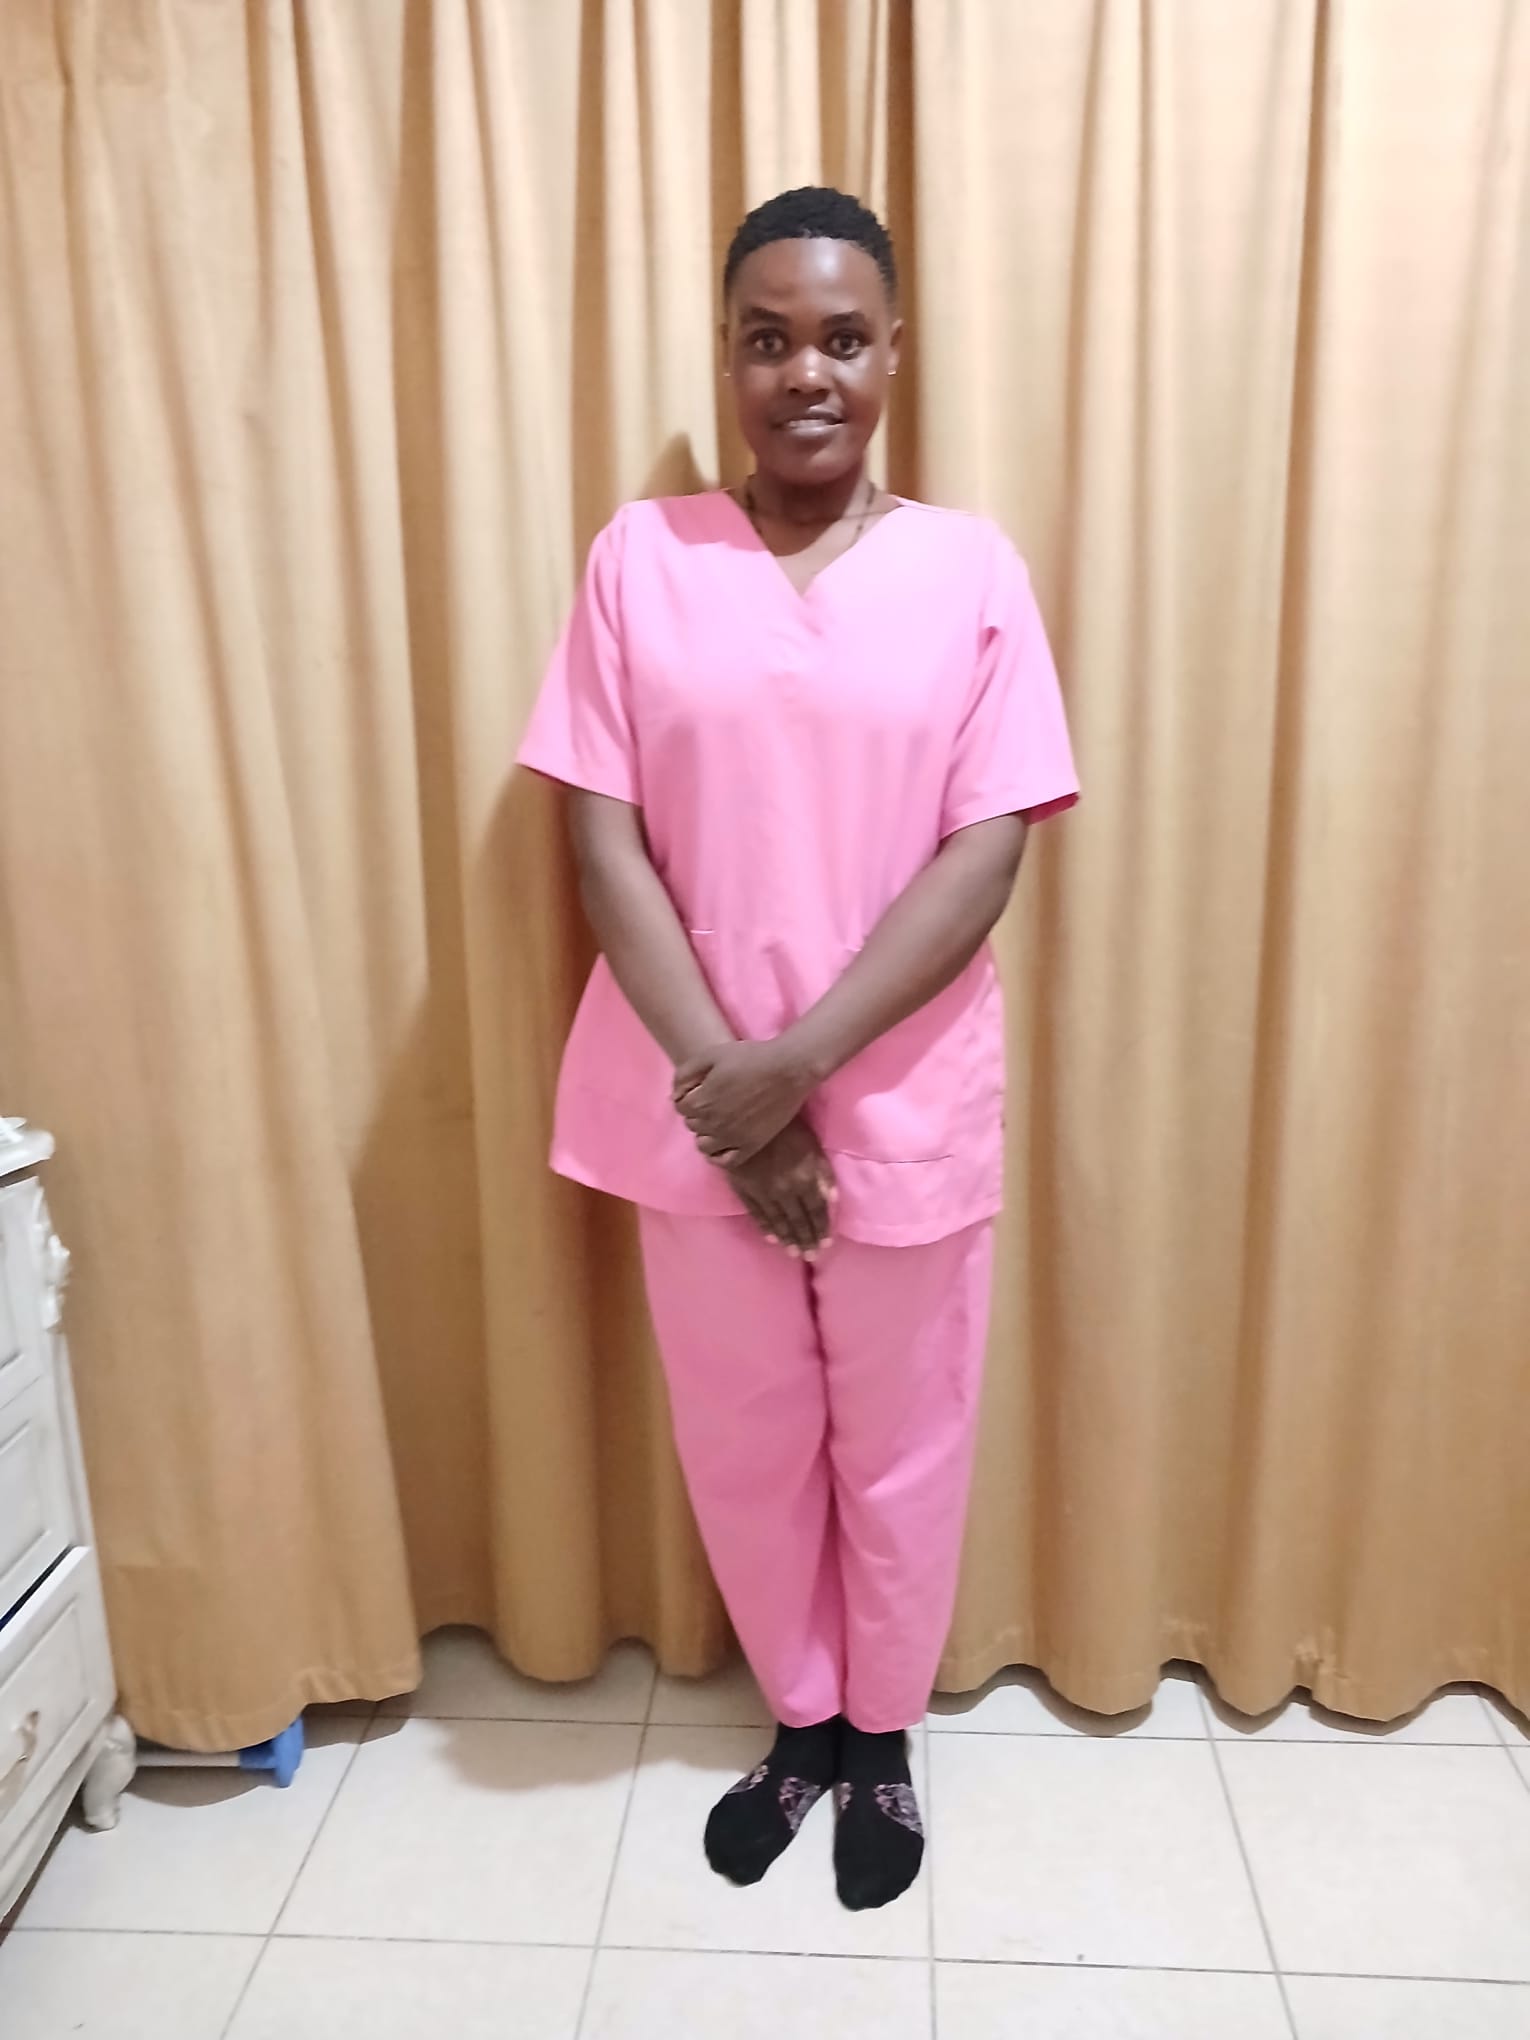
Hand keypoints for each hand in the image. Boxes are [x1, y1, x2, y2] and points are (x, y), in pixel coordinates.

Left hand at [673, 1038, 810, 1165]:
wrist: (788, 1069)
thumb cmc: (750, 1057)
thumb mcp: (710, 1054)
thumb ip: (685, 1074)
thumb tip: (674, 1096)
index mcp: (701, 1102)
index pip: (681, 1107)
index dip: (690, 1096)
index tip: (703, 1088)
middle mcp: (712, 1124)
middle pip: (692, 1125)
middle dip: (699, 1113)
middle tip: (716, 1100)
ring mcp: (732, 1138)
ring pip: (704, 1145)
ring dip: (706, 1133)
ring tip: (720, 1120)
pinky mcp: (751, 1146)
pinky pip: (725, 1161)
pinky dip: (719, 1155)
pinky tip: (724, 1143)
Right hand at [727, 1118, 836, 1258]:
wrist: (746, 1117)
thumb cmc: (788, 1127)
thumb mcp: (813, 1146)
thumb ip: (824, 1174)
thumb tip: (833, 1200)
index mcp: (805, 1180)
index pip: (816, 1212)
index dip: (821, 1229)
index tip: (824, 1246)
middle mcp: (785, 1192)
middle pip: (798, 1221)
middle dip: (805, 1240)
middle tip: (810, 1256)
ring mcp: (763, 1192)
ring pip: (778, 1222)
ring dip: (787, 1239)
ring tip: (793, 1253)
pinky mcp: (744, 1190)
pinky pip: (757, 1214)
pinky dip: (765, 1228)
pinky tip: (772, 1238)